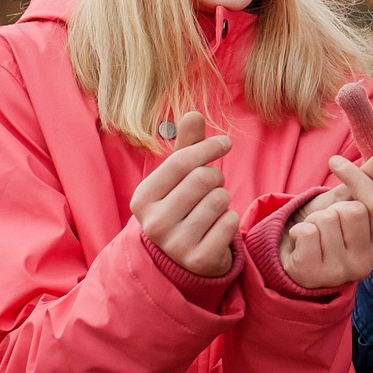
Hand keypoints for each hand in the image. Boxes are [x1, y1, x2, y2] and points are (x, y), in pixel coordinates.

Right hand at [131, 112, 238, 277]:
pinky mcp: (199, 260)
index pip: (181, 162)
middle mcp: (154, 224)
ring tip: (213, 206)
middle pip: (202, 179)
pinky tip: (218, 227)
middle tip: (213, 185)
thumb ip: (186, 146)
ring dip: (223, 198)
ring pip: (219, 200)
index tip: (225, 143)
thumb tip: (193, 112)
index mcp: (142, 199)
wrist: (181, 259)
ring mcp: (176, 245)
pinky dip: (230, 220)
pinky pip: (230, 222)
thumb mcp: (178, 178)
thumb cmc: (181, 206)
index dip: (208, 147)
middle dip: (215, 176)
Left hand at [280, 151, 372, 291]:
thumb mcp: (347, 203)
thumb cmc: (326, 230)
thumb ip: (369, 180)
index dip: (356, 177)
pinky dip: (298, 231)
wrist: (293, 258)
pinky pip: (306, 233)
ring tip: (313, 236)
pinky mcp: (314, 276)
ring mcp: (341, 273)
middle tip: (325, 224)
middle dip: (332, 209)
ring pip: (326, 220)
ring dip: (313, 221)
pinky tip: (301, 245)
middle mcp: (366, 264)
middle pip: (352, 211)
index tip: (335, 161)